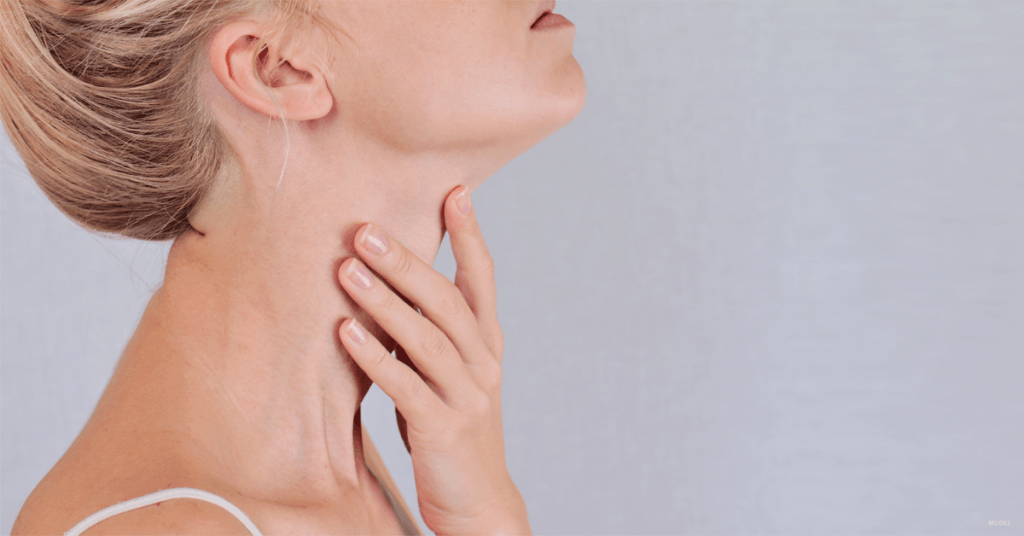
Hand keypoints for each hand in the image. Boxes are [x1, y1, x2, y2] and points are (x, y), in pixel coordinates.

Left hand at [337, 186, 529, 535]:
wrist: (478, 502)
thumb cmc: (453, 430)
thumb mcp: (451, 376)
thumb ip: (429, 335)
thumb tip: (389, 287)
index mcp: (486, 346)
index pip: (482, 281)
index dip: (470, 237)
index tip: (454, 192)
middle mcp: (483, 364)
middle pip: (447, 302)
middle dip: (407, 263)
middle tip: (365, 230)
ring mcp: (467, 396)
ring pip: (427, 338)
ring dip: (385, 302)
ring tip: (347, 269)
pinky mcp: (443, 428)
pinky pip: (406, 386)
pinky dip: (376, 357)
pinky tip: (345, 331)